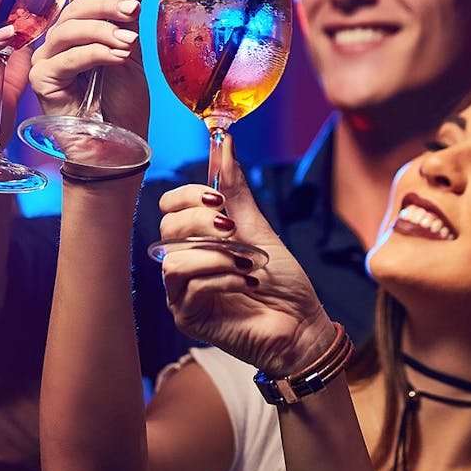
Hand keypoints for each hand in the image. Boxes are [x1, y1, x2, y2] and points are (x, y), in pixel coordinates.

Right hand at [29, 0, 152, 136]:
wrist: (119, 144)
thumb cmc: (123, 103)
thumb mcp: (131, 52)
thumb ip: (129, 16)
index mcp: (80, 32)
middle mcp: (59, 43)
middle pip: (73, 9)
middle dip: (106, 6)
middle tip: (132, 11)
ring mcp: (47, 61)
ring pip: (68, 30)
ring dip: (102, 31)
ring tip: (128, 43)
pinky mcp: (42, 81)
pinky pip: (65, 59)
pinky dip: (93, 53)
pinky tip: (116, 57)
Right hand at [159, 138, 338, 375]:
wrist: (303, 325)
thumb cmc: (283, 282)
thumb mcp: (258, 229)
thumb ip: (236, 193)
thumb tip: (224, 145)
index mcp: (196, 241)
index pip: (168, 208)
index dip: (187, 197)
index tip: (218, 198)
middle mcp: (184, 265)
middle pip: (167, 230)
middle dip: (202, 223)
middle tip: (233, 229)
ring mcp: (182, 294)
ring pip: (176, 260)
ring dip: (217, 255)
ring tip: (247, 263)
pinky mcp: (189, 319)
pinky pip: (190, 287)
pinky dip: (222, 279)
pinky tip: (248, 284)